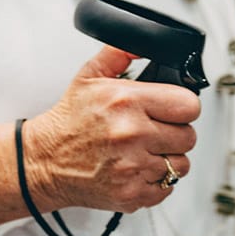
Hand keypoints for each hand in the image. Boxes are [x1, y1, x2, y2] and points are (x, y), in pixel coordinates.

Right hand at [23, 45, 200, 213]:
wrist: (45, 160)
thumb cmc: (69, 119)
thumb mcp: (90, 75)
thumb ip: (119, 52)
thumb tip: (143, 41)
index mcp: (126, 101)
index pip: (188, 105)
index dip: (182, 105)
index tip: (172, 107)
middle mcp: (132, 134)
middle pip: (188, 135)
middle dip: (176, 131)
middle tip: (156, 128)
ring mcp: (133, 167)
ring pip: (181, 164)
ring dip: (168, 157)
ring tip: (146, 149)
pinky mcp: (132, 193)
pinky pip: (168, 188)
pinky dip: (157, 180)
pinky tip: (139, 167)